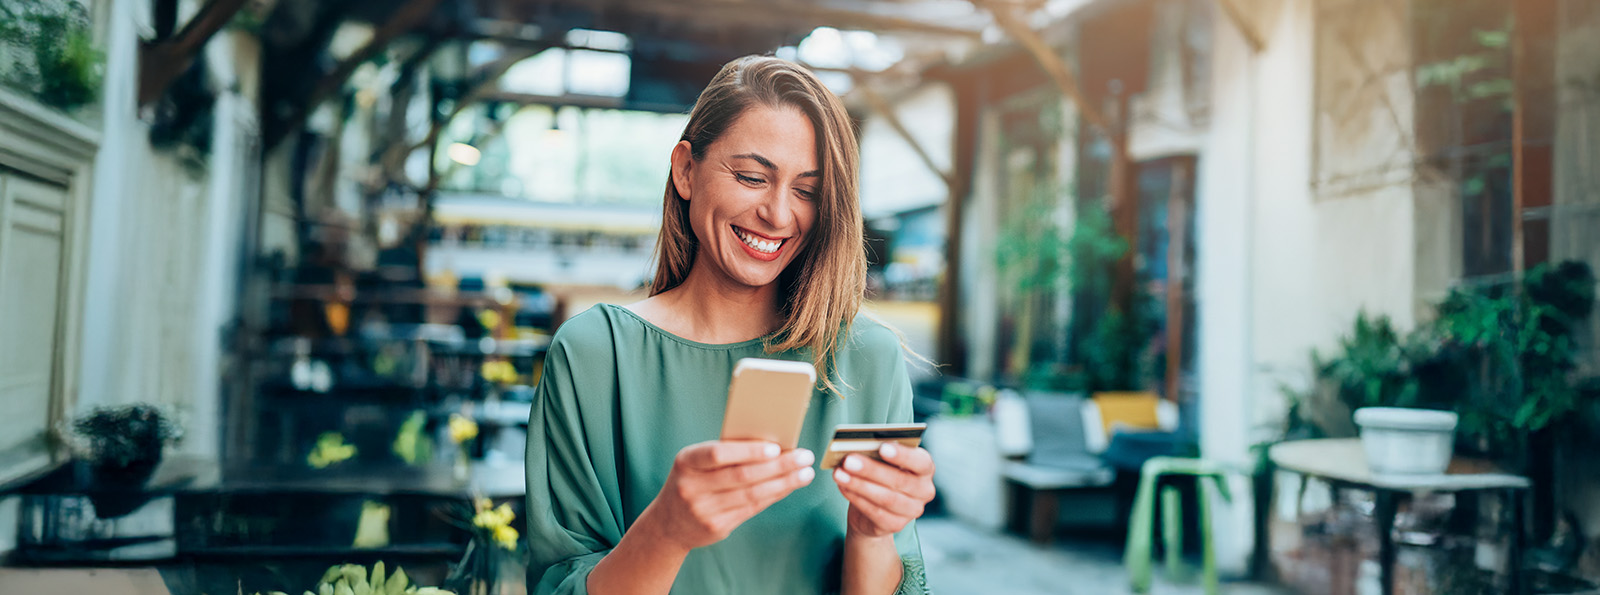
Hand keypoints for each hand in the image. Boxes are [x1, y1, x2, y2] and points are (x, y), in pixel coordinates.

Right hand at [640, 440, 815, 551]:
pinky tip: (789, 487)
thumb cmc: (691, 482)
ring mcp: (704, 510)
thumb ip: (724, 454)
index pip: (718, 454)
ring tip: (805, 473)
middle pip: (743, 475)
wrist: (668, 524)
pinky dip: (774, 495)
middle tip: (804, 456)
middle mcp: (692, 487)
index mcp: (686, 462)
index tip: (776, 447)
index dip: (748, 451)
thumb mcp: (695, 463)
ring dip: (783, 483)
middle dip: (779, 465)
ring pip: (752, 494)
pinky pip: (752, 508)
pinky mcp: (717, 527)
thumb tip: (771, 444)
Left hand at [834, 443, 935, 537]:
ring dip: (859, 485)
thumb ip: (876, 454)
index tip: (882, 447)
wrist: (874, 509)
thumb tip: (856, 448)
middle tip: (849, 460)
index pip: (920, 462)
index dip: (903, 455)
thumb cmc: (880, 475)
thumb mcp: (882, 461)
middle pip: (899, 480)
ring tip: (839, 474)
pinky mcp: (896, 525)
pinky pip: (875, 512)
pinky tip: (842, 486)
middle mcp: (924, 491)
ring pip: (885, 498)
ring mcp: (912, 510)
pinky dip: (856, 498)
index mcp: (925, 468)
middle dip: (871, 469)